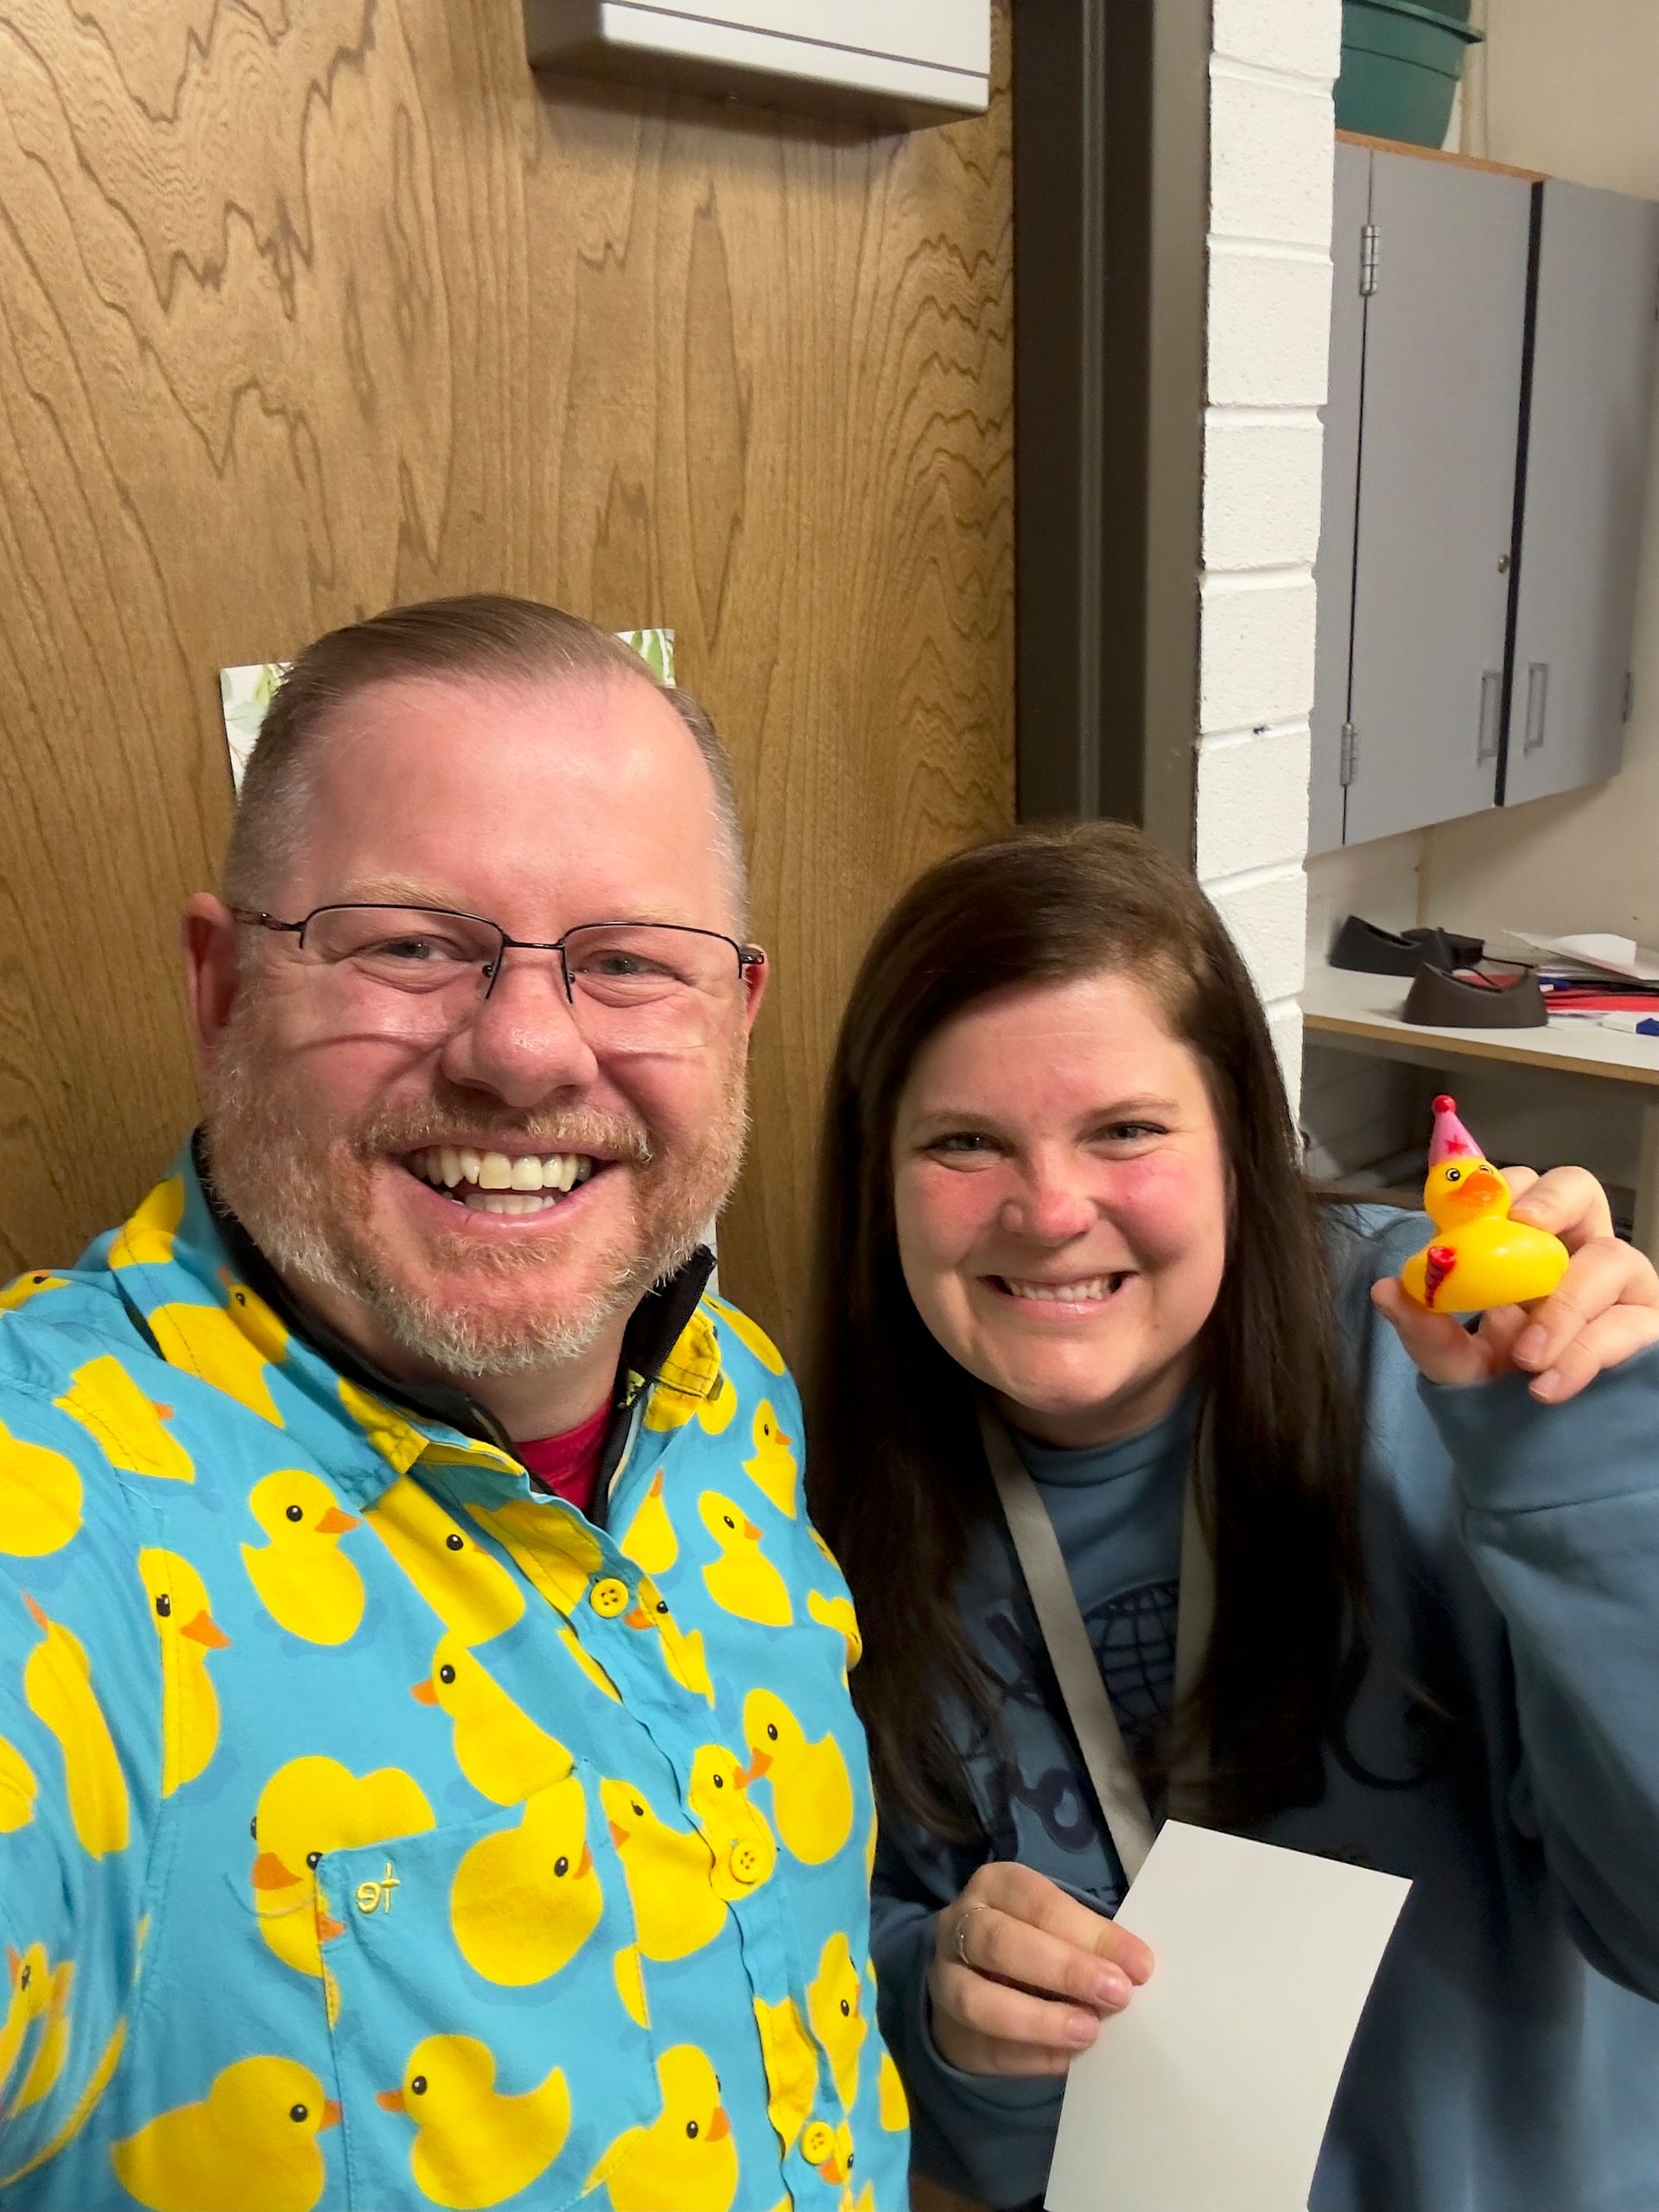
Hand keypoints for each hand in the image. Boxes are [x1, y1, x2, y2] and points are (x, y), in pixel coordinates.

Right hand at [926, 1860, 1153, 2077]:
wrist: (979, 1980)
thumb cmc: (1034, 1941)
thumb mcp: (1057, 1925)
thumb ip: (1088, 1942)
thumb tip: (1134, 1971)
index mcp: (995, 1886)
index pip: (1038, 1902)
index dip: (1089, 1932)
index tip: (1139, 1964)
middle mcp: (960, 1925)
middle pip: (1001, 1943)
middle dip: (1063, 1970)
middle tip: (1117, 1995)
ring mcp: (945, 1979)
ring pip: (977, 1999)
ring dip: (1038, 2019)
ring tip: (1088, 2031)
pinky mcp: (950, 2031)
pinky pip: (985, 2047)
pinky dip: (1030, 2056)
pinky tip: (1068, 2060)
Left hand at [1373, 1164, 1658, 1402]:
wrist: (1541, 1441)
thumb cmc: (1500, 1381)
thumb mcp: (1454, 1360)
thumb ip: (1423, 1328)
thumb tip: (1386, 1289)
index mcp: (1524, 1244)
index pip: (1518, 1186)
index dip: (1501, 1185)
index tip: (1471, 1209)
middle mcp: (1575, 1251)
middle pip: (1580, 1189)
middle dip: (1552, 1200)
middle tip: (1524, 1229)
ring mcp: (1619, 1287)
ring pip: (1611, 1258)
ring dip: (1564, 1305)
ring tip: (1527, 1357)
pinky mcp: (1647, 1328)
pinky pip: (1627, 1327)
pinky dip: (1584, 1355)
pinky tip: (1548, 1387)